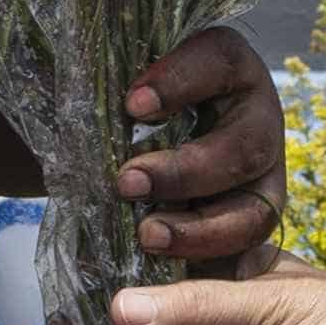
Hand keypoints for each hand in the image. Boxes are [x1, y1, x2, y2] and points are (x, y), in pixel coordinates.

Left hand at [116, 28, 285, 273]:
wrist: (136, 170)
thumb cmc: (124, 122)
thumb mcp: (116, 97)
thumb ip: (105, 92)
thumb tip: (61, 79)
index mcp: (228, 71)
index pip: (219, 60)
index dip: (181, 80)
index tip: (132, 105)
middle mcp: (257, 121)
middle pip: (245, 144)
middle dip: (186, 170)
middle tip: (127, 182)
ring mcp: (264, 178)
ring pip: (256, 207)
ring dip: (201, 228)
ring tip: (147, 236)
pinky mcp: (254, 224)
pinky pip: (246, 252)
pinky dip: (207, 260)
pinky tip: (166, 264)